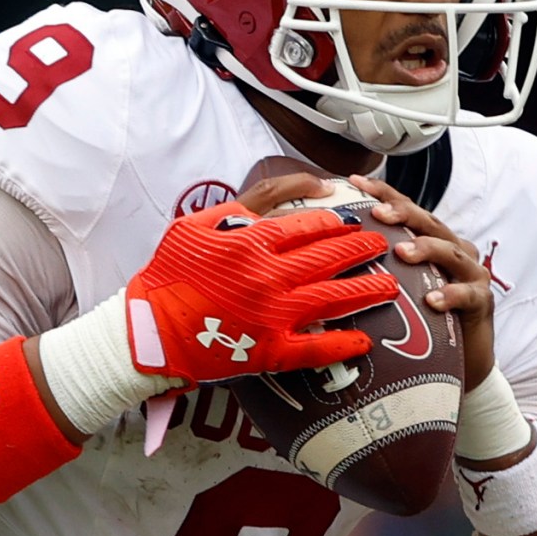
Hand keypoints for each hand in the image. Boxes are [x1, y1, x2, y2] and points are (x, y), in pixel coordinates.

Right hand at [125, 201, 397, 386]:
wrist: (147, 330)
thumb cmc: (169, 274)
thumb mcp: (198, 223)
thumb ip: (249, 202)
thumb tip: (302, 186)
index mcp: (250, 242)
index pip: (309, 225)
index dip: (335, 221)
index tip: (351, 221)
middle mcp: (267, 276)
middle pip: (330, 257)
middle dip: (362, 249)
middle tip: (381, 245)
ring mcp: (271, 314)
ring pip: (333, 298)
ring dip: (367, 290)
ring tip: (389, 284)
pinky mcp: (268, 350)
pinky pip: (315, 348)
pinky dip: (343, 344)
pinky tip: (364, 340)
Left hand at [352, 174, 494, 391]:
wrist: (461, 360)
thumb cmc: (421, 320)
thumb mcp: (394, 288)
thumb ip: (371, 269)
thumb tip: (318, 259)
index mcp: (430, 241)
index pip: (406, 210)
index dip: (383, 193)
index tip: (354, 182)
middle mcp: (452, 249)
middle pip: (428, 223)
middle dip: (403, 214)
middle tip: (376, 212)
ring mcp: (470, 273)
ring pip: (450, 252)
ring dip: (425, 249)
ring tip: (402, 251)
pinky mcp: (481, 301)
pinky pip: (466, 294)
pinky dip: (449, 294)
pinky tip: (431, 300)